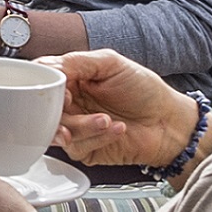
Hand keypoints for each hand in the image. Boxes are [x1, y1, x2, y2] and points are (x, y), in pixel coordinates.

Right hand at [51, 48, 198, 169]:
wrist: (169, 122)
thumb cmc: (145, 90)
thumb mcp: (111, 63)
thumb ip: (77, 62)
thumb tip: (48, 69)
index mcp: (71, 79)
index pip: (41, 81)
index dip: (44, 87)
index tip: (62, 90)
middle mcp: (69, 104)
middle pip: (42, 110)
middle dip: (58, 111)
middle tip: (72, 104)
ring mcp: (75, 127)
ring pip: (57, 131)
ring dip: (82, 126)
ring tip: (105, 119)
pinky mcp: (84, 149)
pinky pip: (76, 148)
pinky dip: (96, 138)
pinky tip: (116, 129)